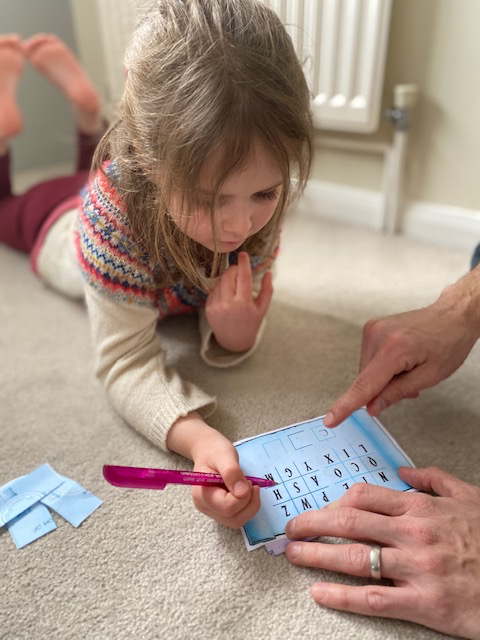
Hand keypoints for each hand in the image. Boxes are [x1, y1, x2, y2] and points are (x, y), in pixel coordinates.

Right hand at [190, 429, 260, 528]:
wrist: (207, 450)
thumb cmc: (214, 450)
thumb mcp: (224, 455)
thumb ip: (232, 472)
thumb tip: (243, 492)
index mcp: (202, 494)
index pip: (227, 507)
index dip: (243, 497)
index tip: (249, 481)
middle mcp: (205, 506)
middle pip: (233, 519)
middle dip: (250, 504)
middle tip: (252, 485)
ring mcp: (212, 510)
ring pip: (237, 521)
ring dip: (250, 507)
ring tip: (250, 488)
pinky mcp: (220, 510)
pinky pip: (237, 516)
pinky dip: (247, 507)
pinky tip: (246, 492)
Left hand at [206, 251, 272, 351]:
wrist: (233, 341)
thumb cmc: (251, 323)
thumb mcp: (262, 308)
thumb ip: (267, 290)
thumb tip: (267, 272)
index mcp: (243, 303)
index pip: (243, 277)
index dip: (243, 263)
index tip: (243, 254)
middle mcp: (228, 304)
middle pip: (228, 276)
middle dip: (234, 269)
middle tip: (239, 270)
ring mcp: (216, 306)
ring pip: (220, 281)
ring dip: (227, 278)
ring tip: (234, 284)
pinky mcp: (208, 308)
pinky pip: (214, 290)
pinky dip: (221, 287)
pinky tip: (227, 294)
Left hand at [285, 466, 479, 638]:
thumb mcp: (469, 497)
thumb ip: (434, 480)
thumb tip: (403, 471)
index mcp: (421, 508)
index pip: (364, 496)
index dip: (334, 501)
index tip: (319, 508)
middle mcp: (413, 534)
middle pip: (349, 522)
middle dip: (312, 523)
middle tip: (291, 529)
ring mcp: (417, 569)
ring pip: (354, 558)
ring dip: (316, 556)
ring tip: (294, 555)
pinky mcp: (424, 603)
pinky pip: (373, 599)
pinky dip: (341, 596)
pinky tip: (319, 593)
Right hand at [324, 277, 479, 426]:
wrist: (452, 316)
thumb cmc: (448, 342)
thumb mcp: (429, 376)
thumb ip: (397, 393)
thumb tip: (372, 407)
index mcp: (393, 349)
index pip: (364, 385)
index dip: (346, 406)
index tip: (330, 419)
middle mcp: (377, 335)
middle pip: (366, 378)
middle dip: (382, 388)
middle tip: (410, 382)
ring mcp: (372, 328)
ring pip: (367, 370)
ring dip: (382, 376)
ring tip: (408, 366)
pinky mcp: (371, 327)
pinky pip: (369, 357)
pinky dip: (381, 365)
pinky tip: (400, 358)